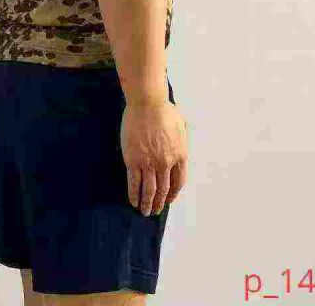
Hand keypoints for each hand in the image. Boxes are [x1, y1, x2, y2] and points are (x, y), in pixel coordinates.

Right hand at [119, 99, 188, 215]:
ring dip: (147, 203)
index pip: (179, 181)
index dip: (174, 193)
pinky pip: (134, 183)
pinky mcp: (133, 161)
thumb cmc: (164, 110)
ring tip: (144, 211)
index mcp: (180, 155)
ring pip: (150, 190)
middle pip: (164, 189)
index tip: (169, 199)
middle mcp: (166, 163)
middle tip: (156, 210)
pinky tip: (133, 201)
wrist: (147, 104)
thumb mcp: (181, 125)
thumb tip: (180, 143)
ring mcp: (149, 163)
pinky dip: (134, 194)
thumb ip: (181, 139)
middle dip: (160, 202)